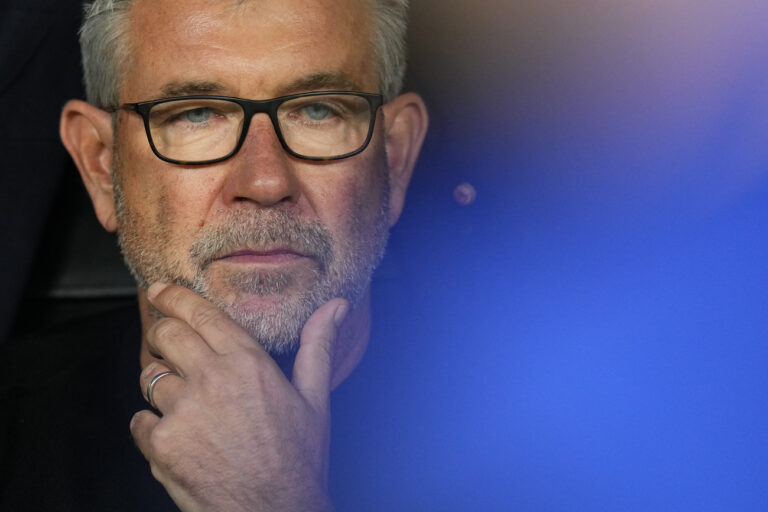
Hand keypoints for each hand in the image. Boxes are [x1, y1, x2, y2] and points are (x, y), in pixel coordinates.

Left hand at [130, 283, 347, 511]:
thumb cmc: (298, 460)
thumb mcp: (315, 400)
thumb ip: (317, 347)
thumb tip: (335, 307)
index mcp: (247, 363)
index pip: (201, 315)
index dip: (175, 297)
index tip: (161, 289)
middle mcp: (211, 380)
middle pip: (166, 335)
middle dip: (160, 330)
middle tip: (163, 335)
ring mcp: (182, 412)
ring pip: (150, 376)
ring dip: (160, 382)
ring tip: (180, 399)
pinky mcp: (161, 445)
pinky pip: (139, 420)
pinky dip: (151, 424)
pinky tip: (175, 434)